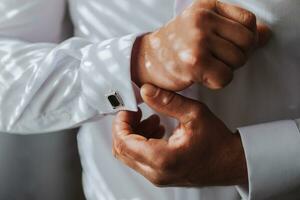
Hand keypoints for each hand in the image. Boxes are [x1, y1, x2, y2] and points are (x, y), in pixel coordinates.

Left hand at [112, 84, 247, 186]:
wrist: (230, 162)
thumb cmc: (217, 143)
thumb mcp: (194, 114)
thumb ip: (167, 101)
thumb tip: (146, 91)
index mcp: (162, 158)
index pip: (123, 142)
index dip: (121, 123)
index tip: (128, 109)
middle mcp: (156, 172)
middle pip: (121, 150)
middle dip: (124, 128)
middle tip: (136, 112)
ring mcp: (157, 176)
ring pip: (128, 155)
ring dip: (133, 134)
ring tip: (151, 119)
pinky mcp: (160, 175)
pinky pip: (139, 159)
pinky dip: (141, 142)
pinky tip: (156, 129)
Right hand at [131, 0, 270, 90]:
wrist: (147, 58)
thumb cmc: (176, 43)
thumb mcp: (204, 26)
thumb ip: (235, 27)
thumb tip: (266, 35)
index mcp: (207, 7)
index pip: (248, 21)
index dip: (247, 38)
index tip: (233, 46)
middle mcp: (202, 20)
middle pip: (247, 42)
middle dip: (238, 56)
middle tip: (220, 60)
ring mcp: (198, 41)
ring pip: (238, 61)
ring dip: (227, 70)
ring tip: (208, 67)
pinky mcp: (194, 63)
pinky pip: (225, 77)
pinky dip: (217, 82)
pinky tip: (203, 76)